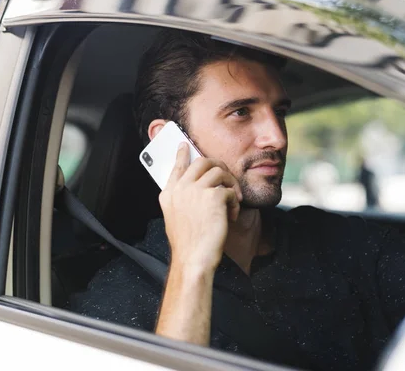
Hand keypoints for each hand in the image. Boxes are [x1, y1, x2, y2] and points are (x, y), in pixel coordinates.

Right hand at [159, 143, 241, 273]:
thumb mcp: (176, 218)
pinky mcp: (213, 196)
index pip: (176, 167)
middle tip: (226, 178)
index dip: (182, 154)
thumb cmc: (188, 244)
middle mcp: (180, 188)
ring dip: (230, 185)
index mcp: (169, 194)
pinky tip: (232, 216)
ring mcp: (195, 190)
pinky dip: (235, 203)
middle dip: (218, 166)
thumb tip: (200, 187)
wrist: (193, 259)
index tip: (184, 145)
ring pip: (219, 171)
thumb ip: (183, 200)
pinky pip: (230, 190)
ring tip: (233, 201)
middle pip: (201, 161)